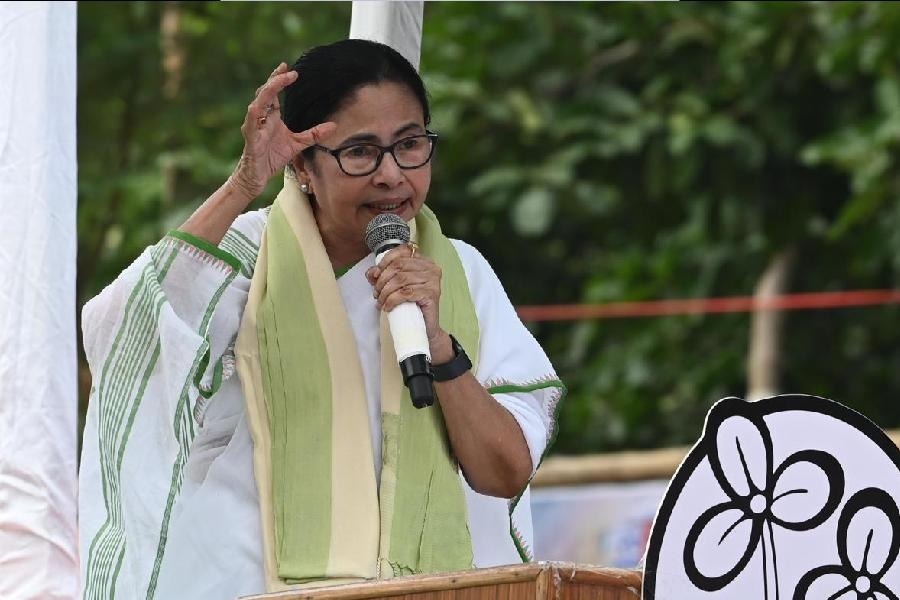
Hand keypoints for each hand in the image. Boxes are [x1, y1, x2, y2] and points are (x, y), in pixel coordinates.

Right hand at [230, 63, 335, 202]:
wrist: (257, 176)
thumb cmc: (272, 157)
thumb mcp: (298, 144)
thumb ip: (314, 134)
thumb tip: (334, 126)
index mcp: (271, 116)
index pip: (273, 92)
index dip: (279, 79)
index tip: (290, 69)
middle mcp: (261, 117)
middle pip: (265, 93)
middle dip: (274, 80)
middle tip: (286, 69)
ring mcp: (254, 126)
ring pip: (257, 103)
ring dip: (267, 91)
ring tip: (277, 81)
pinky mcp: (250, 138)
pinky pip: (250, 123)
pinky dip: (254, 113)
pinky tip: (259, 105)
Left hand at [366, 244, 449, 357]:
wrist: (425, 328)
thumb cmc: (411, 306)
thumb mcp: (395, 287)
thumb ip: (383, 276)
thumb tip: (371, 273)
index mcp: (423, 261)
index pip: (402, 251)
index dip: (385, 261)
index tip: (375, 275)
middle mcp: (431, 268)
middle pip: (399, 266)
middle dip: (382, 280)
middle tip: (376, 293)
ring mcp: (433, 281)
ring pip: (401, 280)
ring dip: (385, 292)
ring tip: (381, 302)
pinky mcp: (432, 294)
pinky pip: (406, 293)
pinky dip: (392, 300)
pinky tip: (388, 307)